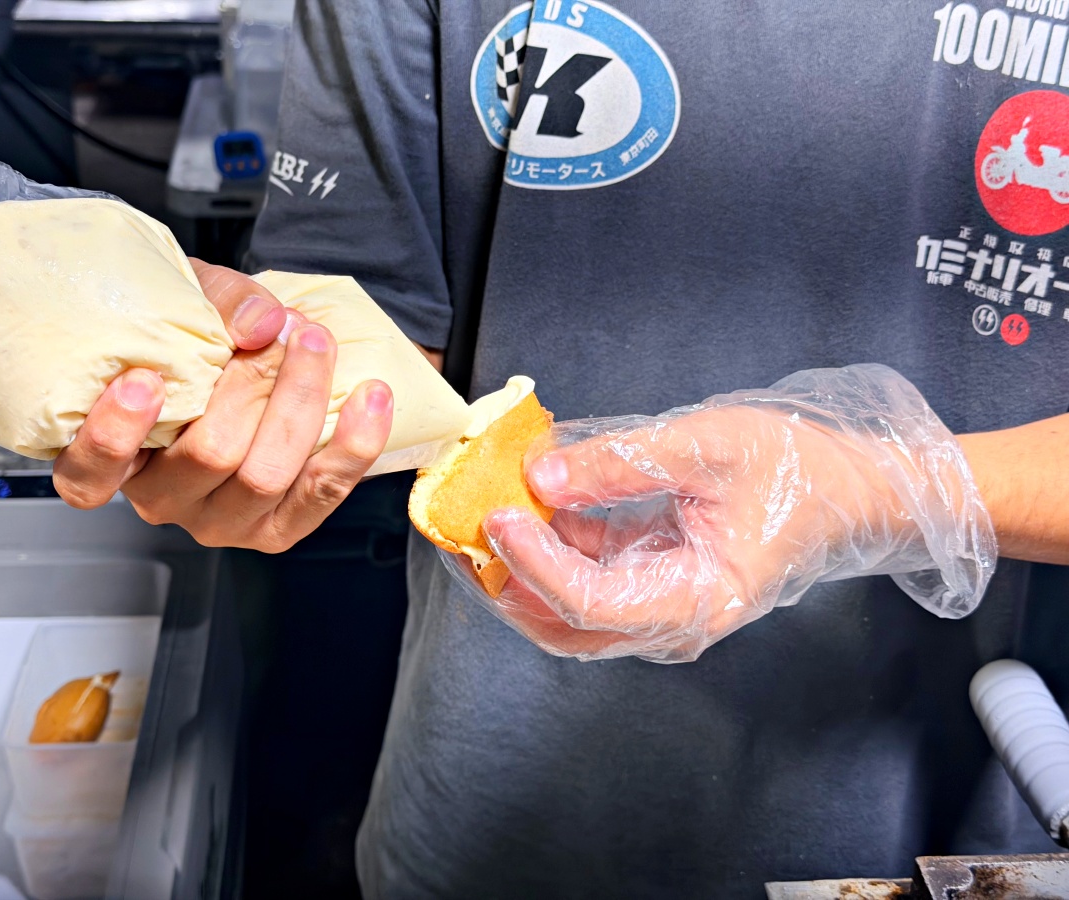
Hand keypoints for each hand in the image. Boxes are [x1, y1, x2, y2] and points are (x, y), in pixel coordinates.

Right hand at [53, 259, 393, 551]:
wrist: (246, 362)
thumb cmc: (193, 336)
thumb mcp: (188, 300)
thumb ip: (217, 303)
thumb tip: (263, 325)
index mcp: (113, 458)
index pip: (89, 475)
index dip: (114, 434)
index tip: (145, 378)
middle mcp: (162, 500)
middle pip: (208, 456)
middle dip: (254, 384)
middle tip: (286, 331)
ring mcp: (220, 522)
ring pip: (265, 474)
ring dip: (303, 401)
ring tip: (319, 345)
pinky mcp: (275, 530)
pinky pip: (320, 494)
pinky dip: (353, 444)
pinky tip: (371, 398)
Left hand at [464, 365, 994, 661]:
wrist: (846, 491)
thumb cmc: (795, 471)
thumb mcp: (708, 447)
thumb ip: (620, 463)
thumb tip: (541, 476)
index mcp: (699, 599)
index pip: (592, 601)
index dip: (534, 563)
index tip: (496, 516)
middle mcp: (675, 621)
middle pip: (566, 626)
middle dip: (509, 580)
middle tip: (464, 528)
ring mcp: (662, 608)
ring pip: (568, 612)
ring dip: (522, 568)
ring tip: (485, 511)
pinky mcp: (653, 585)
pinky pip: (587, 581)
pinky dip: (550, 549)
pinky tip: (529, 504)